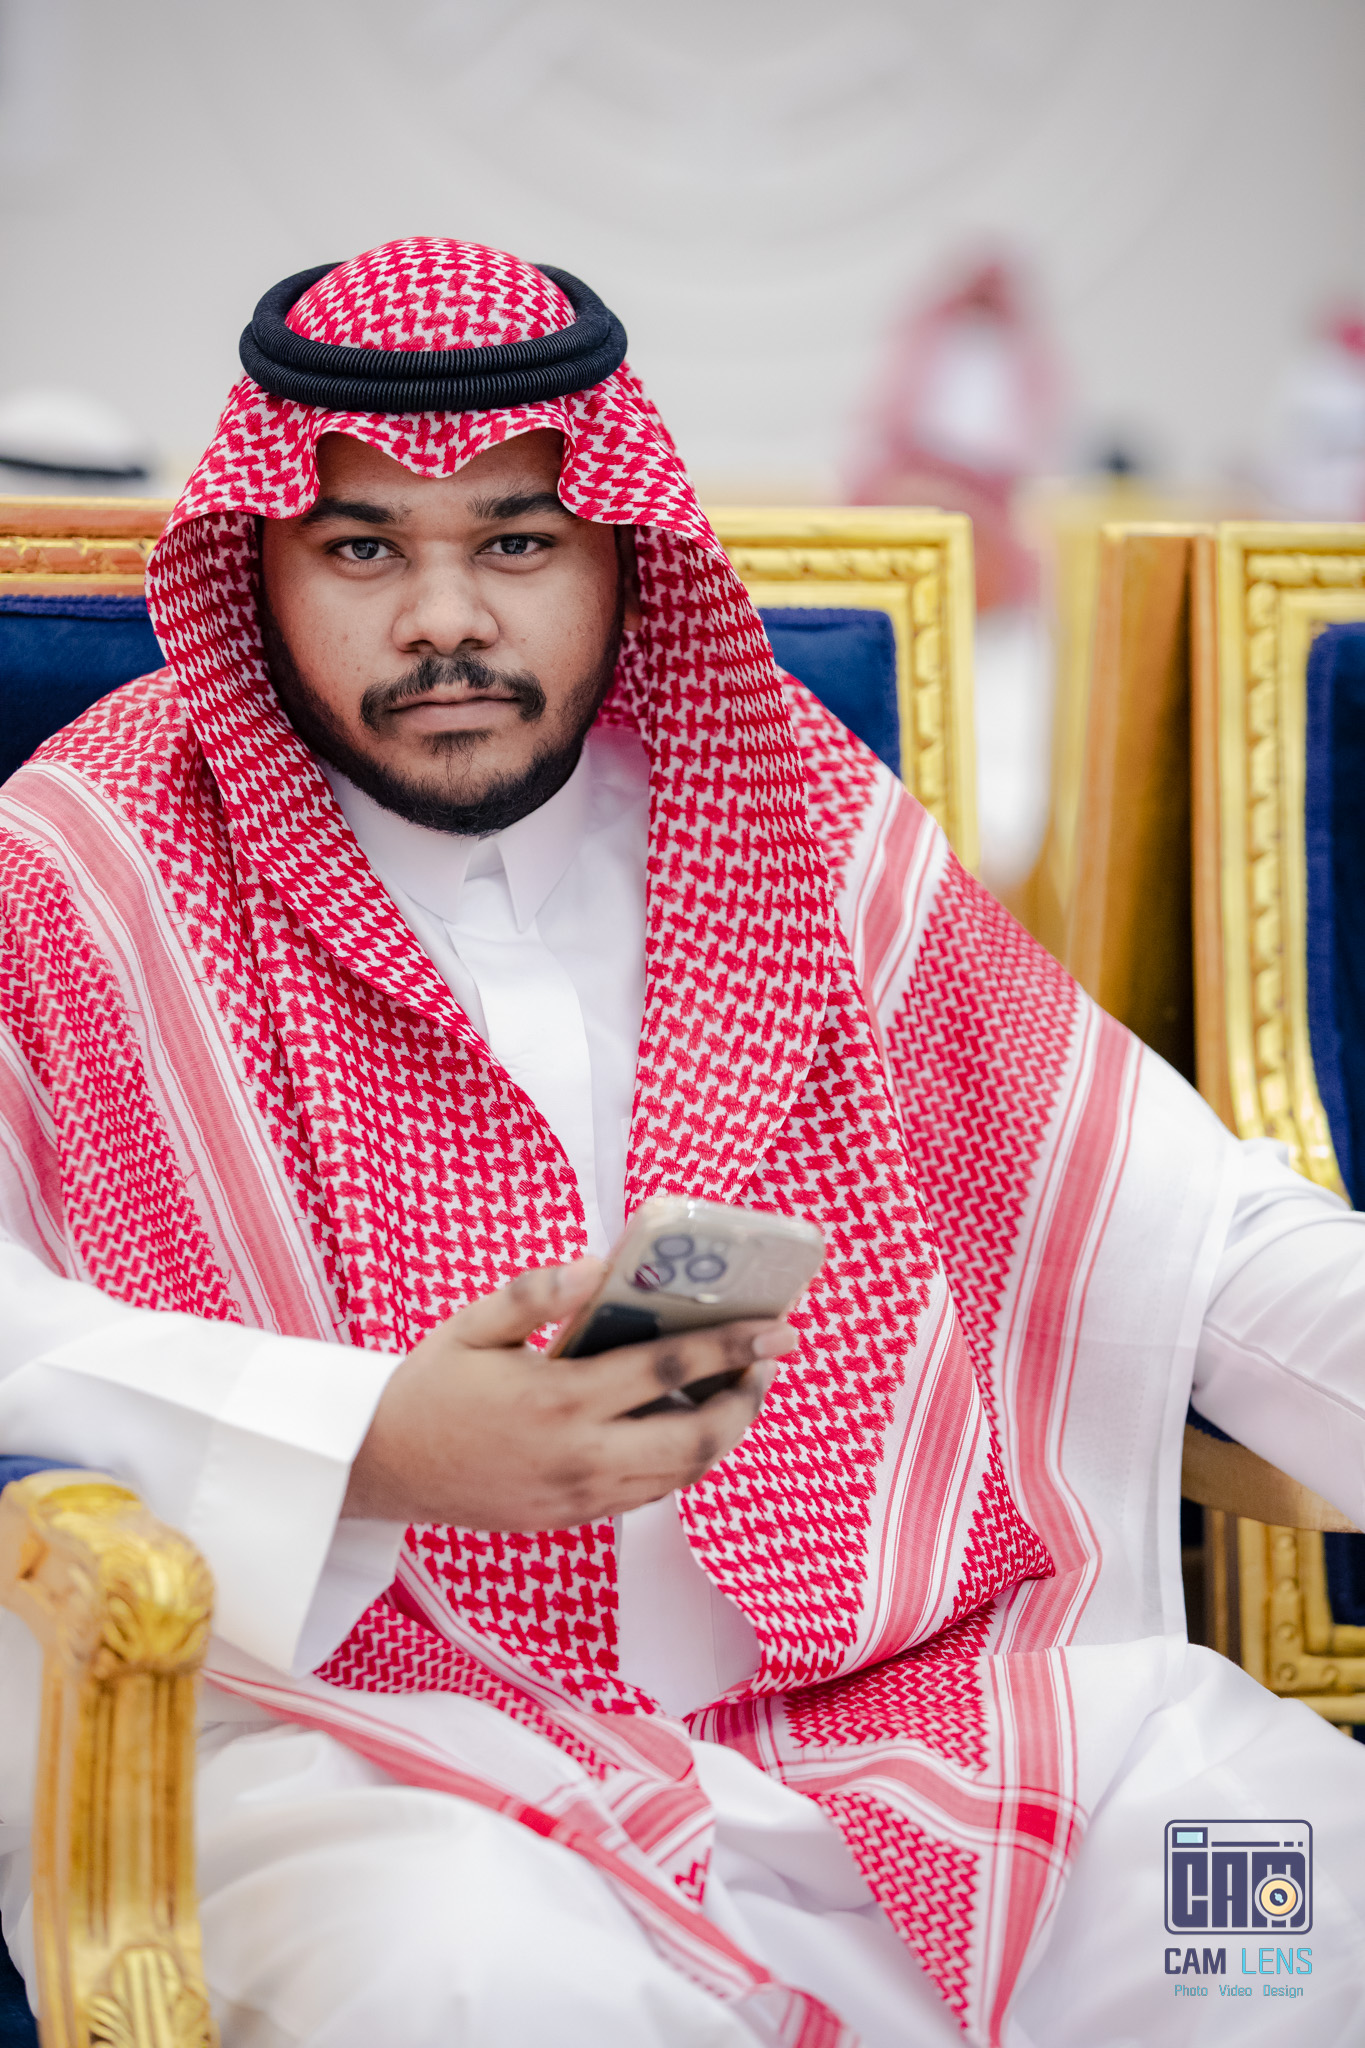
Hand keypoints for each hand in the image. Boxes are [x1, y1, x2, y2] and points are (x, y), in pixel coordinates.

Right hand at [342, 1257, 795, 1529]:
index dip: (733, 1346)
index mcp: (561, 1400)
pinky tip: (683, 1421)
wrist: (382, 1466)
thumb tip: (602, 1266)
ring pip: (681, 1474)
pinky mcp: (572, 1518)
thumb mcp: (476, 1322)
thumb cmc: (430, 1384)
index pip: (671, 1371)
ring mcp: (579, 1497)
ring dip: (721, 1432)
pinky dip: (680, 1459)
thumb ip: (539, 1291)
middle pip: (698, 1439)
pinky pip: (649, 1493)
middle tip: (769, 1360)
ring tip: (738, 1387)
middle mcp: (580, 1457)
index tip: (778, 1326)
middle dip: (746, 1399)